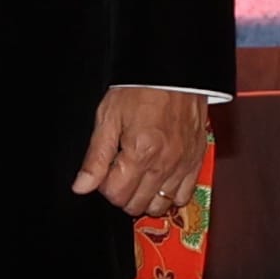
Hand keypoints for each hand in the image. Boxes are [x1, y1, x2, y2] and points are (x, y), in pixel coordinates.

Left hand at [73, 84, 211, 213]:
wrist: (173, 73)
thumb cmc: (140, 88)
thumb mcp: (108, 118)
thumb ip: (96, 157)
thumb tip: (82, 186)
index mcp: (140, 153)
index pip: (116, 195)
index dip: (104, 187)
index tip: (104, 173)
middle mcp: (165, 163)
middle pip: (137, 205)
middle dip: (122, 194)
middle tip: (119, 174)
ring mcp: (183, 165)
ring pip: (161, 205)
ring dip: (145, 197)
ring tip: (138, 178)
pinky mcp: (196, 161)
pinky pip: (185, 195)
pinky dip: (170, 194)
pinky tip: (159, 180)